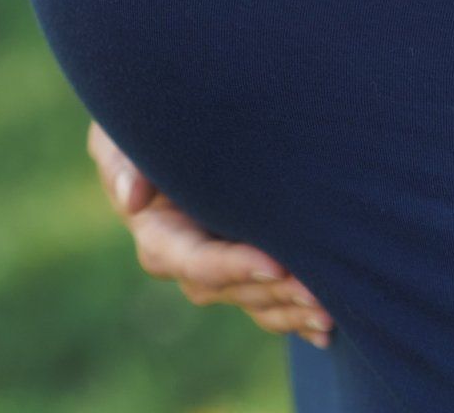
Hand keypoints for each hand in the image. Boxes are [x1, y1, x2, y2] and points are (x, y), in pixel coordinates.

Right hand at [86, 122, 334, 347]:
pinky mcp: (244, 268)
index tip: (276, 265)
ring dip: (291, 311)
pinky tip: (327, 328)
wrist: (174, 125)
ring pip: (254, 301)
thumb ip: (124, 163)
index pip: (196, 261)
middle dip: (275, 294)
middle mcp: (188, 261)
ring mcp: (219, 269)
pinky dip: (296, 316)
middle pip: (232, 290)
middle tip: (319, 294)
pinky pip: (268, 302)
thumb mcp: (124, 136)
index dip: (235, 267)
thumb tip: (132, 201)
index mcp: (160, 234)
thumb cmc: (150, 126)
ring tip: (329, 314)